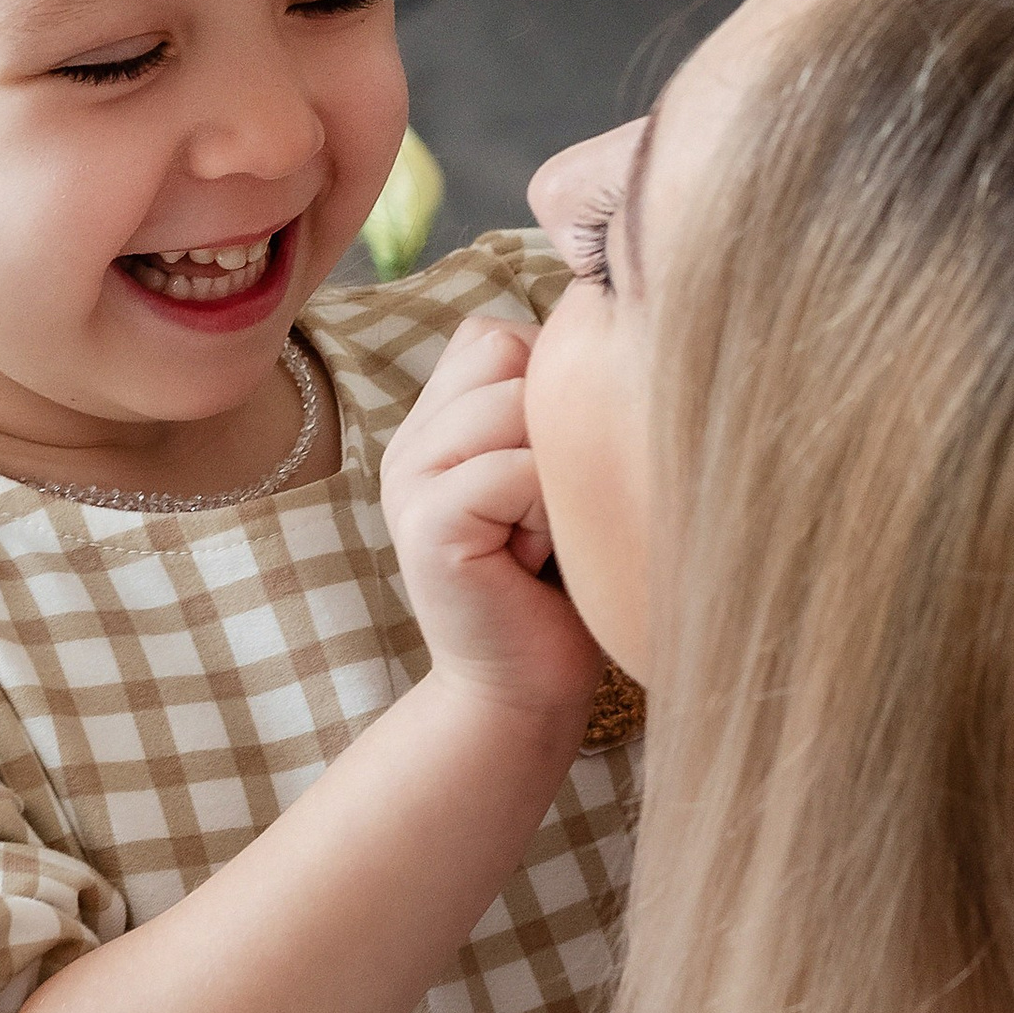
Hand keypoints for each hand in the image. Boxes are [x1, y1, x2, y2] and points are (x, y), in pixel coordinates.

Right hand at [381, 317, 600, 733]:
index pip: (494, 334)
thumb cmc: (563, 586)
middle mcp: (410, 441)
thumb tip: (606, 318)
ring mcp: (407, 479)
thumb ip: (552, 404)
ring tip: (544, 532)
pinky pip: (511, 468)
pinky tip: (533, 560)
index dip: (548, 384)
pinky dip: (547, 511)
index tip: (555, 471)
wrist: (524, 694)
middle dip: (554, 421)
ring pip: (511, 403)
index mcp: (436, 424)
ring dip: (554, 469)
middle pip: (504, 351)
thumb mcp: (557, 474)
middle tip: (550, 508)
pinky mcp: (424, 523)